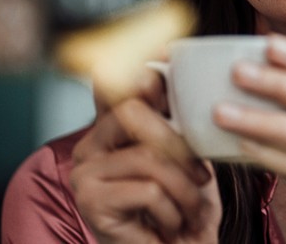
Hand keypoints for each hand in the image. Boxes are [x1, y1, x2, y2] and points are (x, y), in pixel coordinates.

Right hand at [71, 71, 221, 243]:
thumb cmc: (184, 209)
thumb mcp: (188, 157)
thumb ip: (177, 121)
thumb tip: (176, 64)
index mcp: (110, 130)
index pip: (117, 84)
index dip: (140, 72)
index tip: (165, 57)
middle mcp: (88, 146)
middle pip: (132, 113)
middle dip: (178, 144)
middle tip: (201, 175)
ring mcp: (84, 174)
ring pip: (149, 158)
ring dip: (184, 190)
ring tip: (190, 210)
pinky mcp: (90, 201)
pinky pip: (148, 189)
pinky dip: (172, 211)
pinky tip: (171, 226)